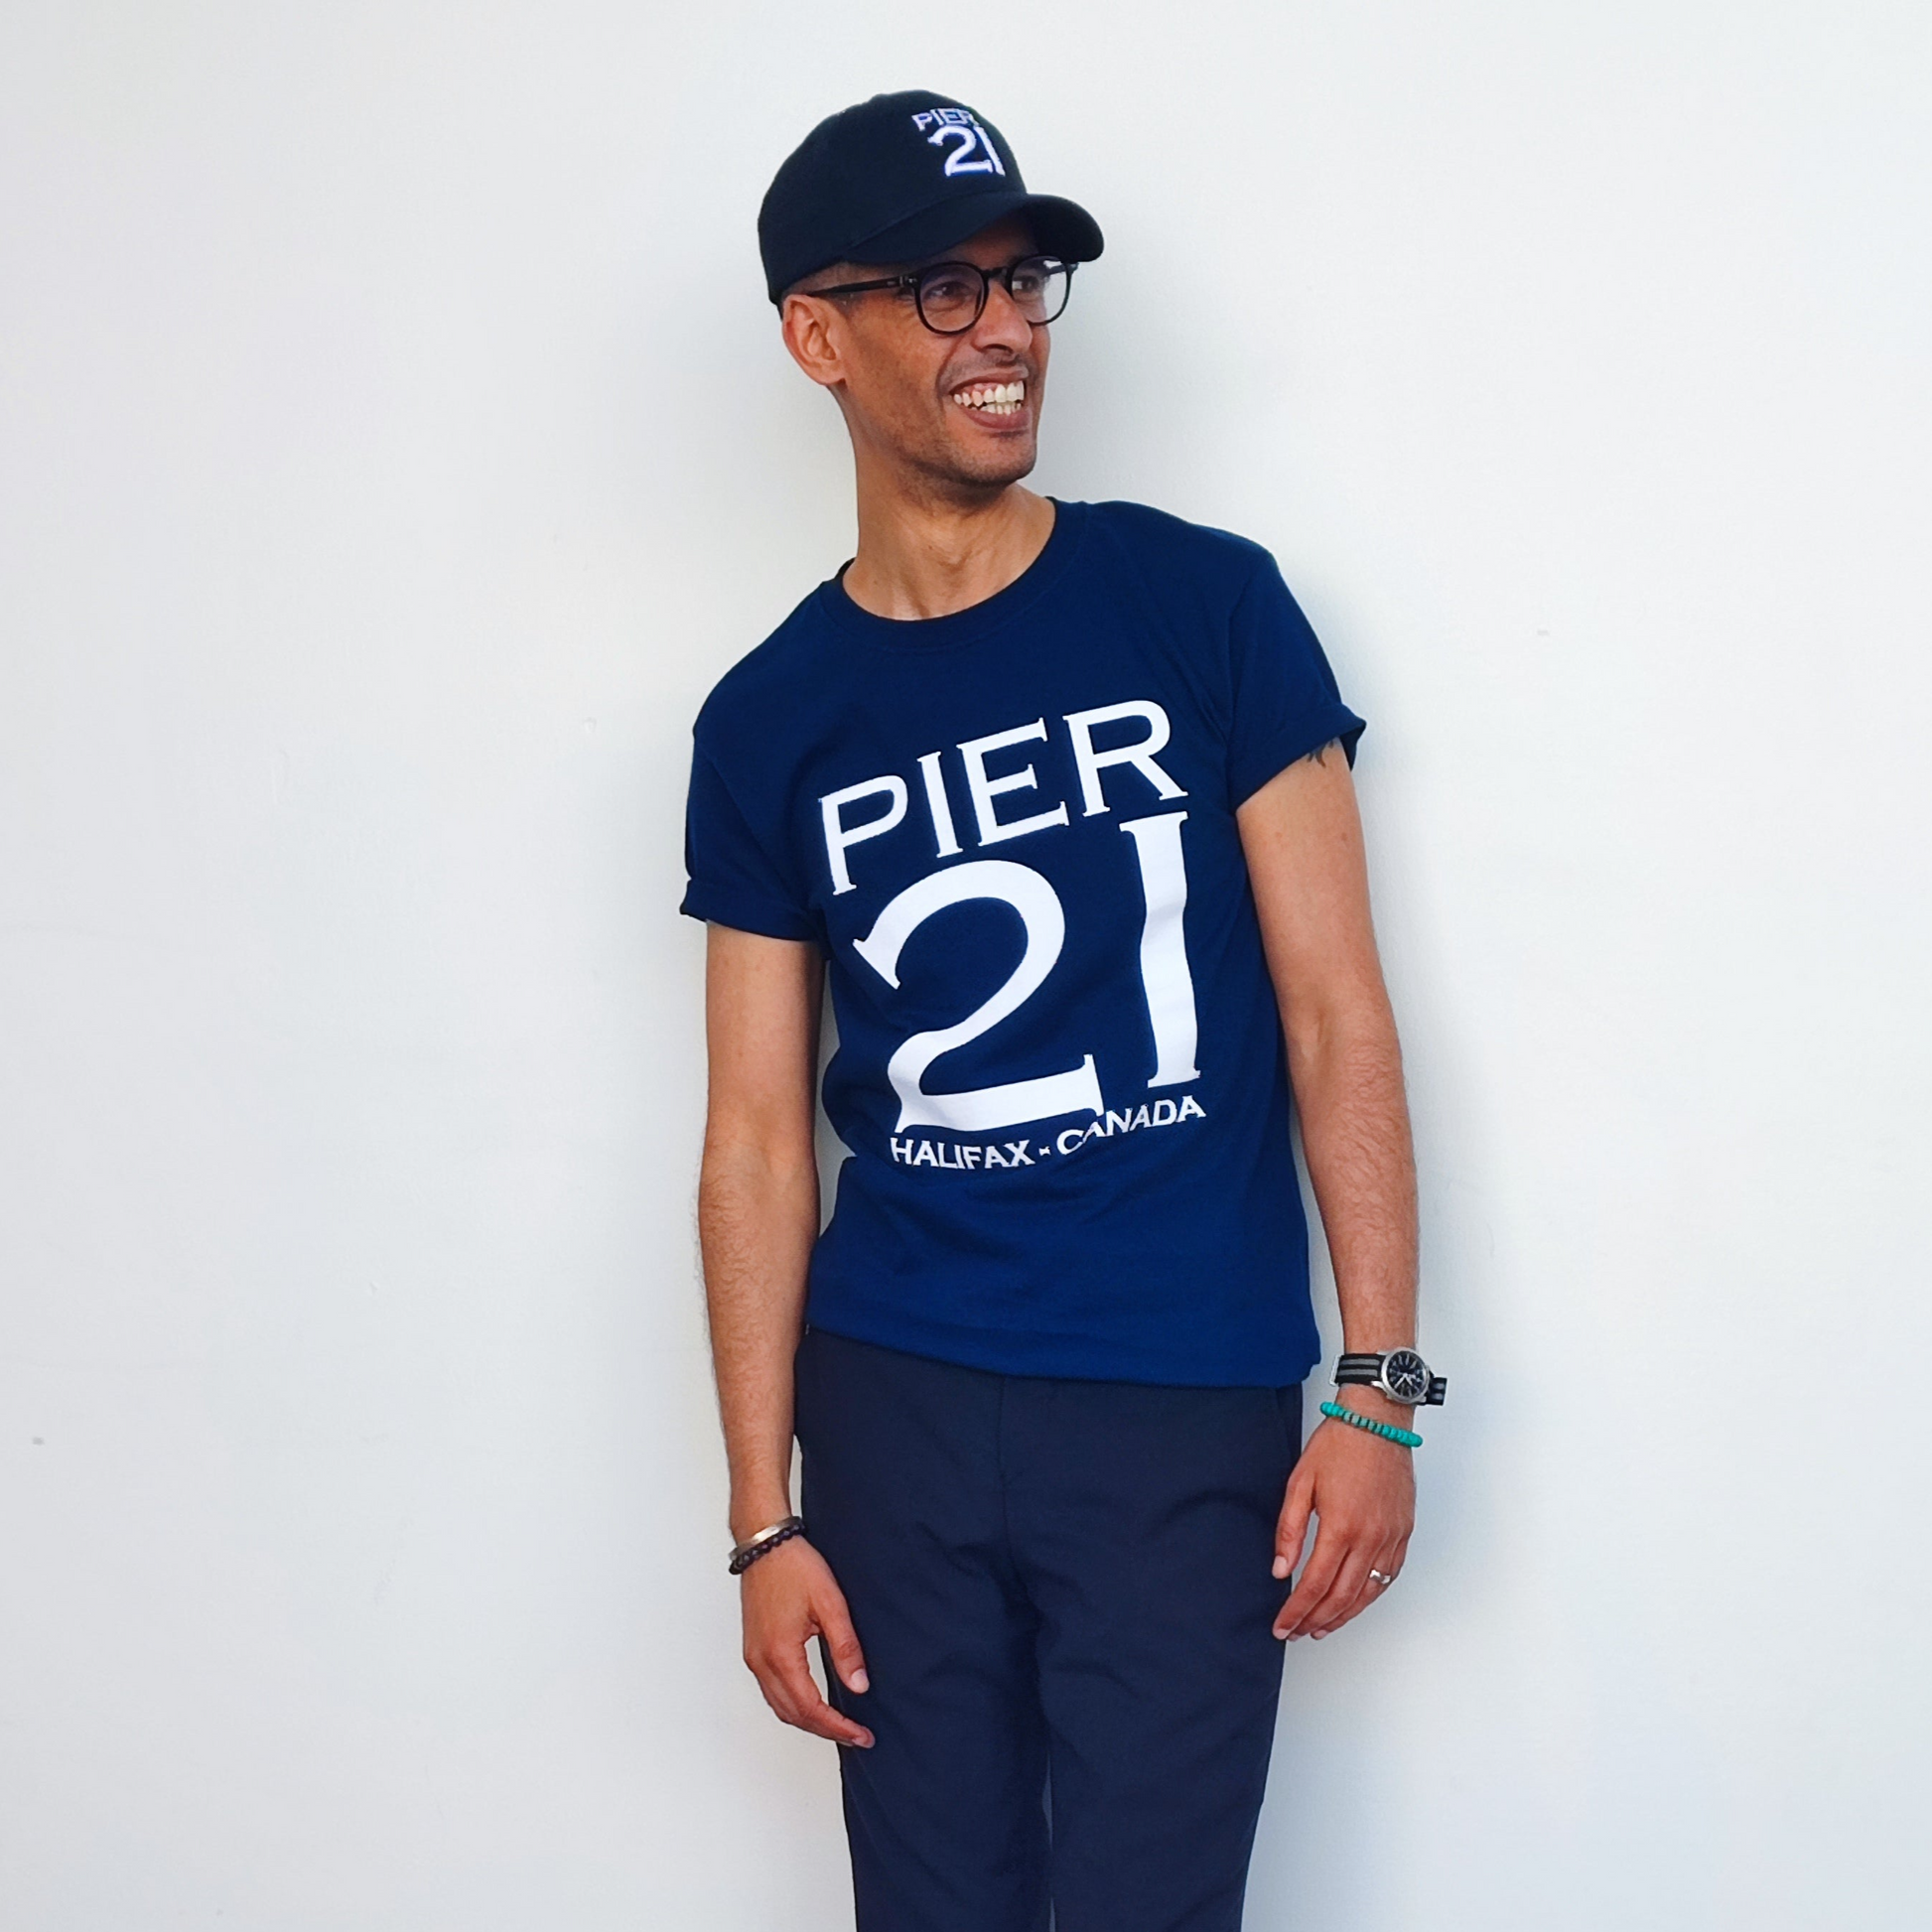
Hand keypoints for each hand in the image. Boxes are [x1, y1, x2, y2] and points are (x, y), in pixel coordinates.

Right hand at [740, 1536, 874, 1746]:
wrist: (766, 1544)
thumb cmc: (795, 1567)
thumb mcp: (831, 1604)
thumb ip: (846, 1648)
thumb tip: (859, 1686)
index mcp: (780, 1654)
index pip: (810, 1709)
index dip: (837, 1727)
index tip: (861, 1735)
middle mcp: (761, 1661)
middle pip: (792, 1715)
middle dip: (825, 1730)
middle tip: (856, 1735)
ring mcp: (753, 1656)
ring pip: (779, 1706)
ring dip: (808, 1720)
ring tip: (838, 1724)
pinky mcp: (753, 1649)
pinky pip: (771, 1690)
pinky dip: (793, 1705)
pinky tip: (813, 1701)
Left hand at [1271, 1409, 1415, 1640]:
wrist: (1377, 1422)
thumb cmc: (1338, 1445)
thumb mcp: (1299, 1482)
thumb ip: (1289, 1530)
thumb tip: (1280, 1569)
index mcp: (1340, 1527)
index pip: (1314, 1585)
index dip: (1296, 1612)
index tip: (1282, 1626)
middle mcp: (1370, 1539)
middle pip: (1342, 1597)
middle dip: (1316, 1620)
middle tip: (1297, 1632)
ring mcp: (1391, 1538)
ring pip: (1368, 1594)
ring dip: (1343, 1616)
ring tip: (1322, 1627)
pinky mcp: (1403, 1533)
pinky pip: (1388, 1577)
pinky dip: (1369, 1596)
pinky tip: (1355, 1602)